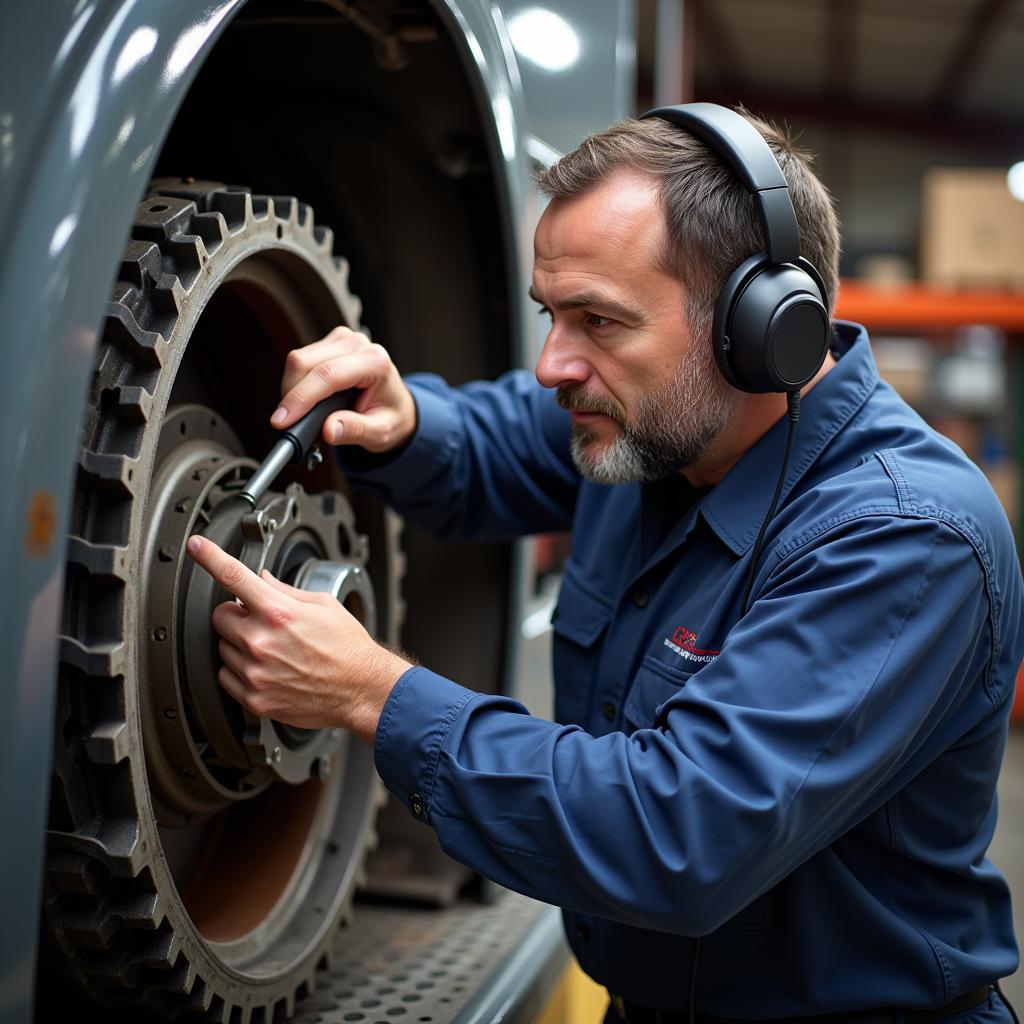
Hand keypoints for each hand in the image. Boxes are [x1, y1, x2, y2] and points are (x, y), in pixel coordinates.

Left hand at [186, 534, 411, 743]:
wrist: (361, 689)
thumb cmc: (348, 648)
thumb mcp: (324, 606)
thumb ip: (287, 591)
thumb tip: (263, 579)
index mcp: (279, 612)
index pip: (234, 576)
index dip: (209, 556)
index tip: (196, 546)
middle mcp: (262, 642)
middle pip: (219, 616)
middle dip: (236, 614)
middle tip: (260, 621)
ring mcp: (255, 672)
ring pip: (222, 647)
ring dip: (239, 643)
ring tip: (272, 649)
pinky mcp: (254, 698)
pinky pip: (225, 677)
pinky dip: (238, 670)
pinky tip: (265, 668)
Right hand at [272, 327, 416, 452]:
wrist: (397, 406)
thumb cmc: (390, 417)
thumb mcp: (380, 432)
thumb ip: (355, 431)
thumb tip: (328, 430)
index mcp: (375, 363)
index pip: (328, 375)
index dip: (301, 398)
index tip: (283, 420)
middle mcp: (358, 345)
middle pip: (305, 362)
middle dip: (291, 395)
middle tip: (290, 422)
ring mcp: (343, 340)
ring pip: (298, 359)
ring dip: (292, 389)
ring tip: (301, 412)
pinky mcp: (330, 343)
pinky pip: (301, 360)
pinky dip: (296, 383)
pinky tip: (306, 399)